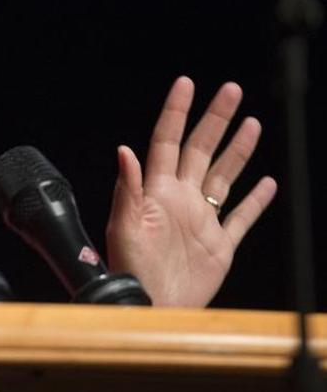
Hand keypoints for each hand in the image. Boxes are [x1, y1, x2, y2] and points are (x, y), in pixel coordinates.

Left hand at [105, 76, 277, 306]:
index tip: (186, 84)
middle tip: (230, 90)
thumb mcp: (124, 227)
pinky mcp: (219, 246)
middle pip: (200, 150)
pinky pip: (241, 217)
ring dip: (237, 151)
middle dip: (215, 119)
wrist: (149, 308)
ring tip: (250, 123)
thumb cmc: (129, 270)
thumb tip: (124, 151)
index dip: (176, 112)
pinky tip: (268, 183)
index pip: (166, 141)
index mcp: (156, 192)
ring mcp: (201, 221)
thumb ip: (127, 188)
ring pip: (224, 177)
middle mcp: (180, 200)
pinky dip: (256, 201)